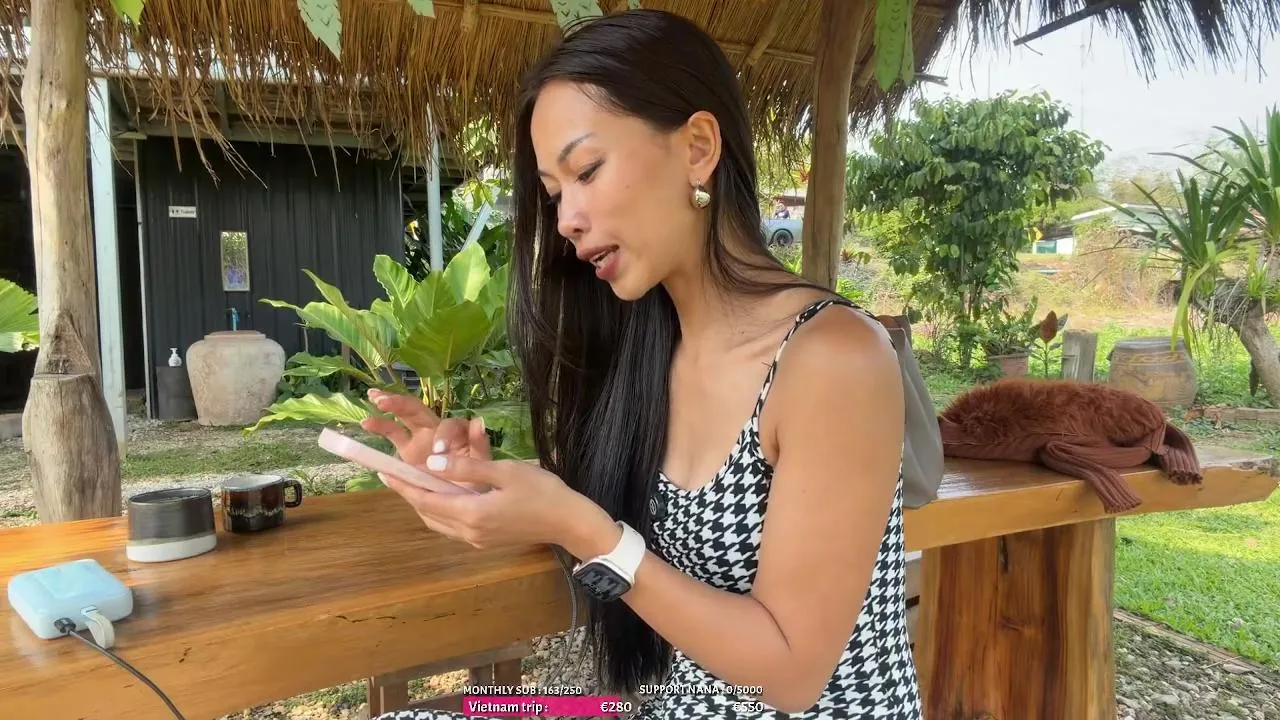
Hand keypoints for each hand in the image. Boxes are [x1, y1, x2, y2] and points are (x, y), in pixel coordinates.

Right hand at [359, 388, 489, 492]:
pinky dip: (380, 426)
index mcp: (457, 433)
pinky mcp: (407, 451)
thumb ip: (479, 444)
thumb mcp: (482, 464)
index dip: (443, 435)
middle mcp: (436, 431)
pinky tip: (366, 422)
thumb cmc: (476, 480)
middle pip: (419, 410)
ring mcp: (420, 439)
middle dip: (402, 403)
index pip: (449, 425)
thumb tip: (478, 421)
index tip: (439, 452)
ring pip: (403, 417)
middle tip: (385, 402)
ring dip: (389, 405)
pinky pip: (393, 434)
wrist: (463, 499)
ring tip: (374, 398)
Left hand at [378, 451, 620, 557]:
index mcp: (471, 513)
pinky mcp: (487, 540)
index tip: (382, 470)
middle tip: (394, 473)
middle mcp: (469, 532)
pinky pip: (453, 525)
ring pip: (439, 521)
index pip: (425, 499)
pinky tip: (443, 495)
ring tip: (414, 483)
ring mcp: (477, 539)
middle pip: (428, 513)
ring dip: (424, 503)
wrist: (569, 522)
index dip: (402, 484)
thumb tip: (432, 463)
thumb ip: (467, 468)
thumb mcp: (505, 472)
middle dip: (409, 493)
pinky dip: (441, 510)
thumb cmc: (542, 491)